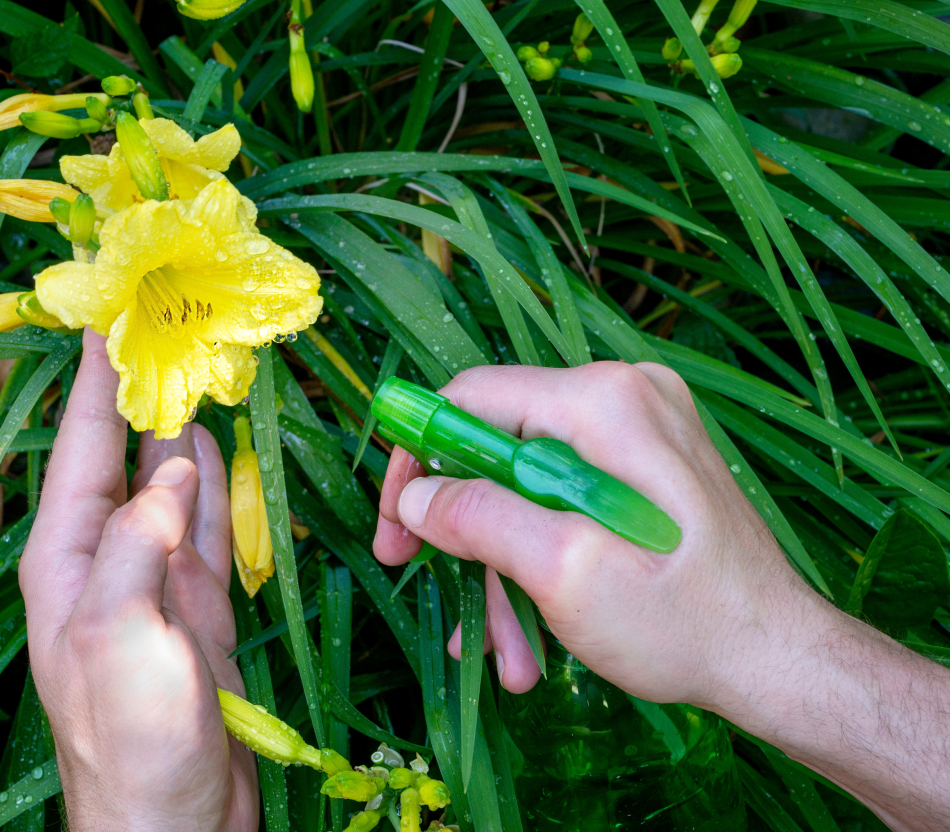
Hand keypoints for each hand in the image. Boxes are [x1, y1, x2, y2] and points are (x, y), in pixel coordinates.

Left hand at [19, 329, 258, 831]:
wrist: (176, 817)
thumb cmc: (131, 737)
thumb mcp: (120, 634)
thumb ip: (142, 543)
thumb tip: (174, 468)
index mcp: (69, 557)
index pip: (79, 448)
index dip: (90, 382)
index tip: (104, 319)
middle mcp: (109, 556)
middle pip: (126, 456)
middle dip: (142, 393)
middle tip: (169, 325)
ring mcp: (157, 578)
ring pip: (172, 483)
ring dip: (184, 430)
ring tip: (199, 371)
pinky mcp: (198, 601)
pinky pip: (208, 523)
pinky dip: (215, 483)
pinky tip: (218, 447)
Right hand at [373, 362, 949, 831]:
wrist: (780, 657)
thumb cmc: (685, 622)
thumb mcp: (565, 573)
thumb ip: (480, 520)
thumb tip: (413, 496)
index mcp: (604, 401)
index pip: (471, 399)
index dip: (417, 460)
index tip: (395, 531)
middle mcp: (623, 394)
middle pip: (499, 446)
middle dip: (465, 533)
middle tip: (433, 597)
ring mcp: (640, 427)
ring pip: (529, 484)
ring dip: (505, 569)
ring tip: (508, 656)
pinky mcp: (646, 462)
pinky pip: (565, 496)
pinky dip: (543, 557)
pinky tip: (535, 636)